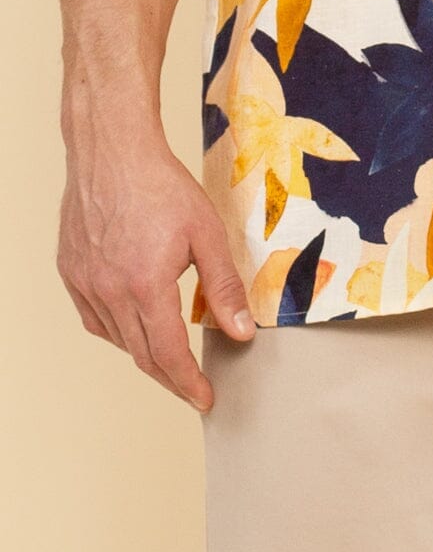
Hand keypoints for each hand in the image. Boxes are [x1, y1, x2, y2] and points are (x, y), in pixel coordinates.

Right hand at [56, 131, 255, 410]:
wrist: (113, 151)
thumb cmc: (161, 184)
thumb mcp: (207, 232)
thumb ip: (224, 286)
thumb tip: (242, 331)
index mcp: (146, 286)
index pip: (170, 354)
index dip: (189, 383)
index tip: (206, 399)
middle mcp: (110, 293)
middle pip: (142, 355)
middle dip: (171, 379)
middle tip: (193, 390)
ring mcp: (85, 284)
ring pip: (117, 339)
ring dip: (145, 354)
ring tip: (171, 357)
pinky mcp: (71, 273)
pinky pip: (95, 319)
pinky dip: (118, 331)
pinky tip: (135, 324)